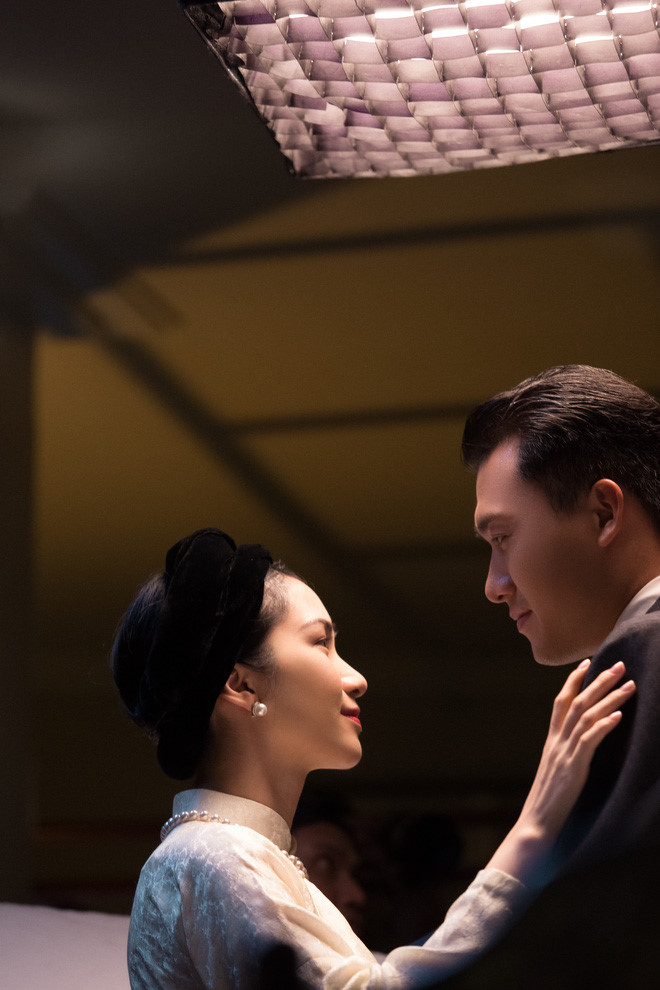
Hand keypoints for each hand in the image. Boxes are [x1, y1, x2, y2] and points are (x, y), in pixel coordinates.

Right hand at [488, 660, 634, 884]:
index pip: (562, 702)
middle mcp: (557, 742)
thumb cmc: (548, 804)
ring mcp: (564, 753)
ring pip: (586, 716)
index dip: (574, 680)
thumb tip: (578, 748)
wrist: (536, 826)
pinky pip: (589, 740)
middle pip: (577, 702)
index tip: (587, 662)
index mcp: (552, 742)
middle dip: (599, 681)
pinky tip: (618, 716)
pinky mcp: (574, 768)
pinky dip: (604, 725)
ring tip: (629, 685)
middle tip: (619, 665)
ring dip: (609, 698)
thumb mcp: (556, 773)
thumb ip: (565, 756)